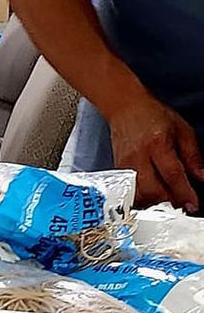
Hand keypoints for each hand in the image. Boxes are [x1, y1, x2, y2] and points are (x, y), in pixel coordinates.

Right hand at [109, 94, 203, 210]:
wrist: (125, 108)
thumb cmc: (153, 116)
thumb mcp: (182, 131)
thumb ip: (193, 156)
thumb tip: (201, 177)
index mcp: (157, 144)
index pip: (172, 174)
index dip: (184, 192)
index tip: (192, 204)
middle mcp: (138, 156)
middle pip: (152, 190)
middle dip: (168, 200)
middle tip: (181, 202)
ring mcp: (125, 165)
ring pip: (138, 194)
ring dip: (154, 201)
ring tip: (166, 198)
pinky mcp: (118, 170)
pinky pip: (130, 190)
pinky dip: (143, 197)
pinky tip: (153, 193)